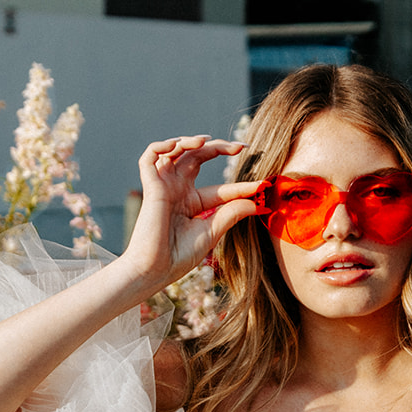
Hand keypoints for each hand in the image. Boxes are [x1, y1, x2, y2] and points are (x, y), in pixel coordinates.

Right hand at [123, 135, 261, 292]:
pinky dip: (161, 146)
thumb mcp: (211, 232)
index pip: (220, 189)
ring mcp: (164, 187)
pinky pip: (149, 158)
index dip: (241, 186)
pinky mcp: (150, 187)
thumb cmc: (178, 257)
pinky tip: (179, 144)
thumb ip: (230, 214)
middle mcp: (178, 190)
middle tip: (240, 147)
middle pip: (198, 158)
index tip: (262, 185)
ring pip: (174, 151)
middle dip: (218, 147)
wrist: (154, 270)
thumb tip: (255, 201)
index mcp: (192, 203)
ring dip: (190, 140)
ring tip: (208, 140)